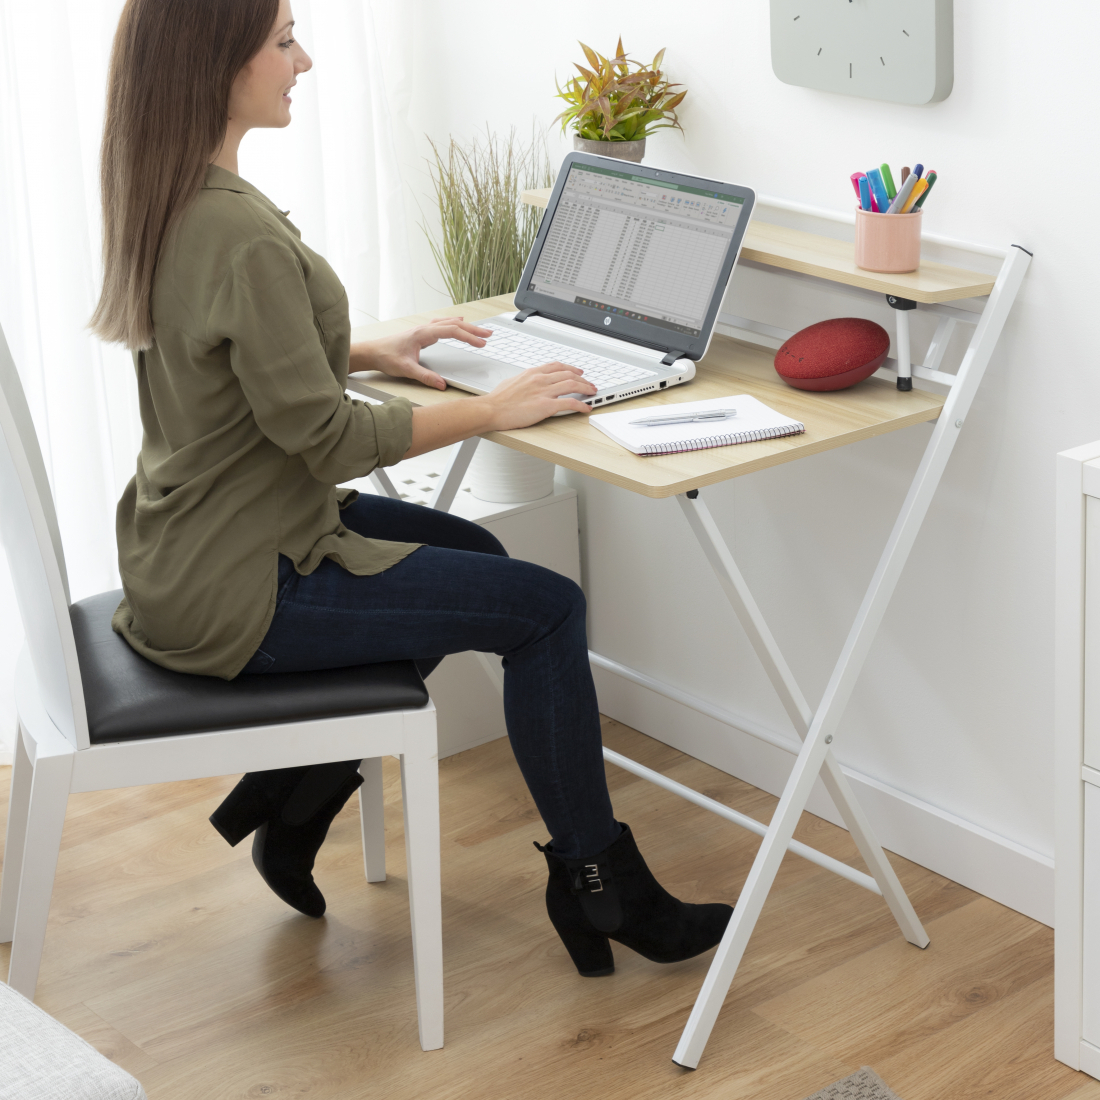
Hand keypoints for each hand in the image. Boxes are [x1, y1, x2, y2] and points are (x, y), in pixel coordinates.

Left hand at [349, 317, 490, 390]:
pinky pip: (443, 324)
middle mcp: (424, 328)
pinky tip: (459, 323)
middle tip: (490, 334)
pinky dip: (455, 324)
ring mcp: (424, 329)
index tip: (482, 343)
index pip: (452, 331)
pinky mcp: (422, 333)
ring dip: (466, 327)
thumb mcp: (406, 369)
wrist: (372, 352)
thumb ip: (425, 377)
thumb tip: (442, 384)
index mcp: (423, 334)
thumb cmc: (386, 357)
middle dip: (473, 329)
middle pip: (454, 324)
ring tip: (480, 330)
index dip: (468, 337)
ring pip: (450, 323)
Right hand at [483, 361, 596, 430]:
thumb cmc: (498, 400)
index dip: (571, 368)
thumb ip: (524, 380)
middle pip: (568, 374)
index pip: (557, 366)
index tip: (578, 372)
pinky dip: (581, 405)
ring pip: (572, 385)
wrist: (491, 409)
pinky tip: (586, 408)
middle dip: (583, 379)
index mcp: (532, 373)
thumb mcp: (512, 382)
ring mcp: (544, 392)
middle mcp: (540, 379)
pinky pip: (569, 403)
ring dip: (586, 389)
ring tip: (592, 393)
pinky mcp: (546, 406)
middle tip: (590, 384)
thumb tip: (527, 382)